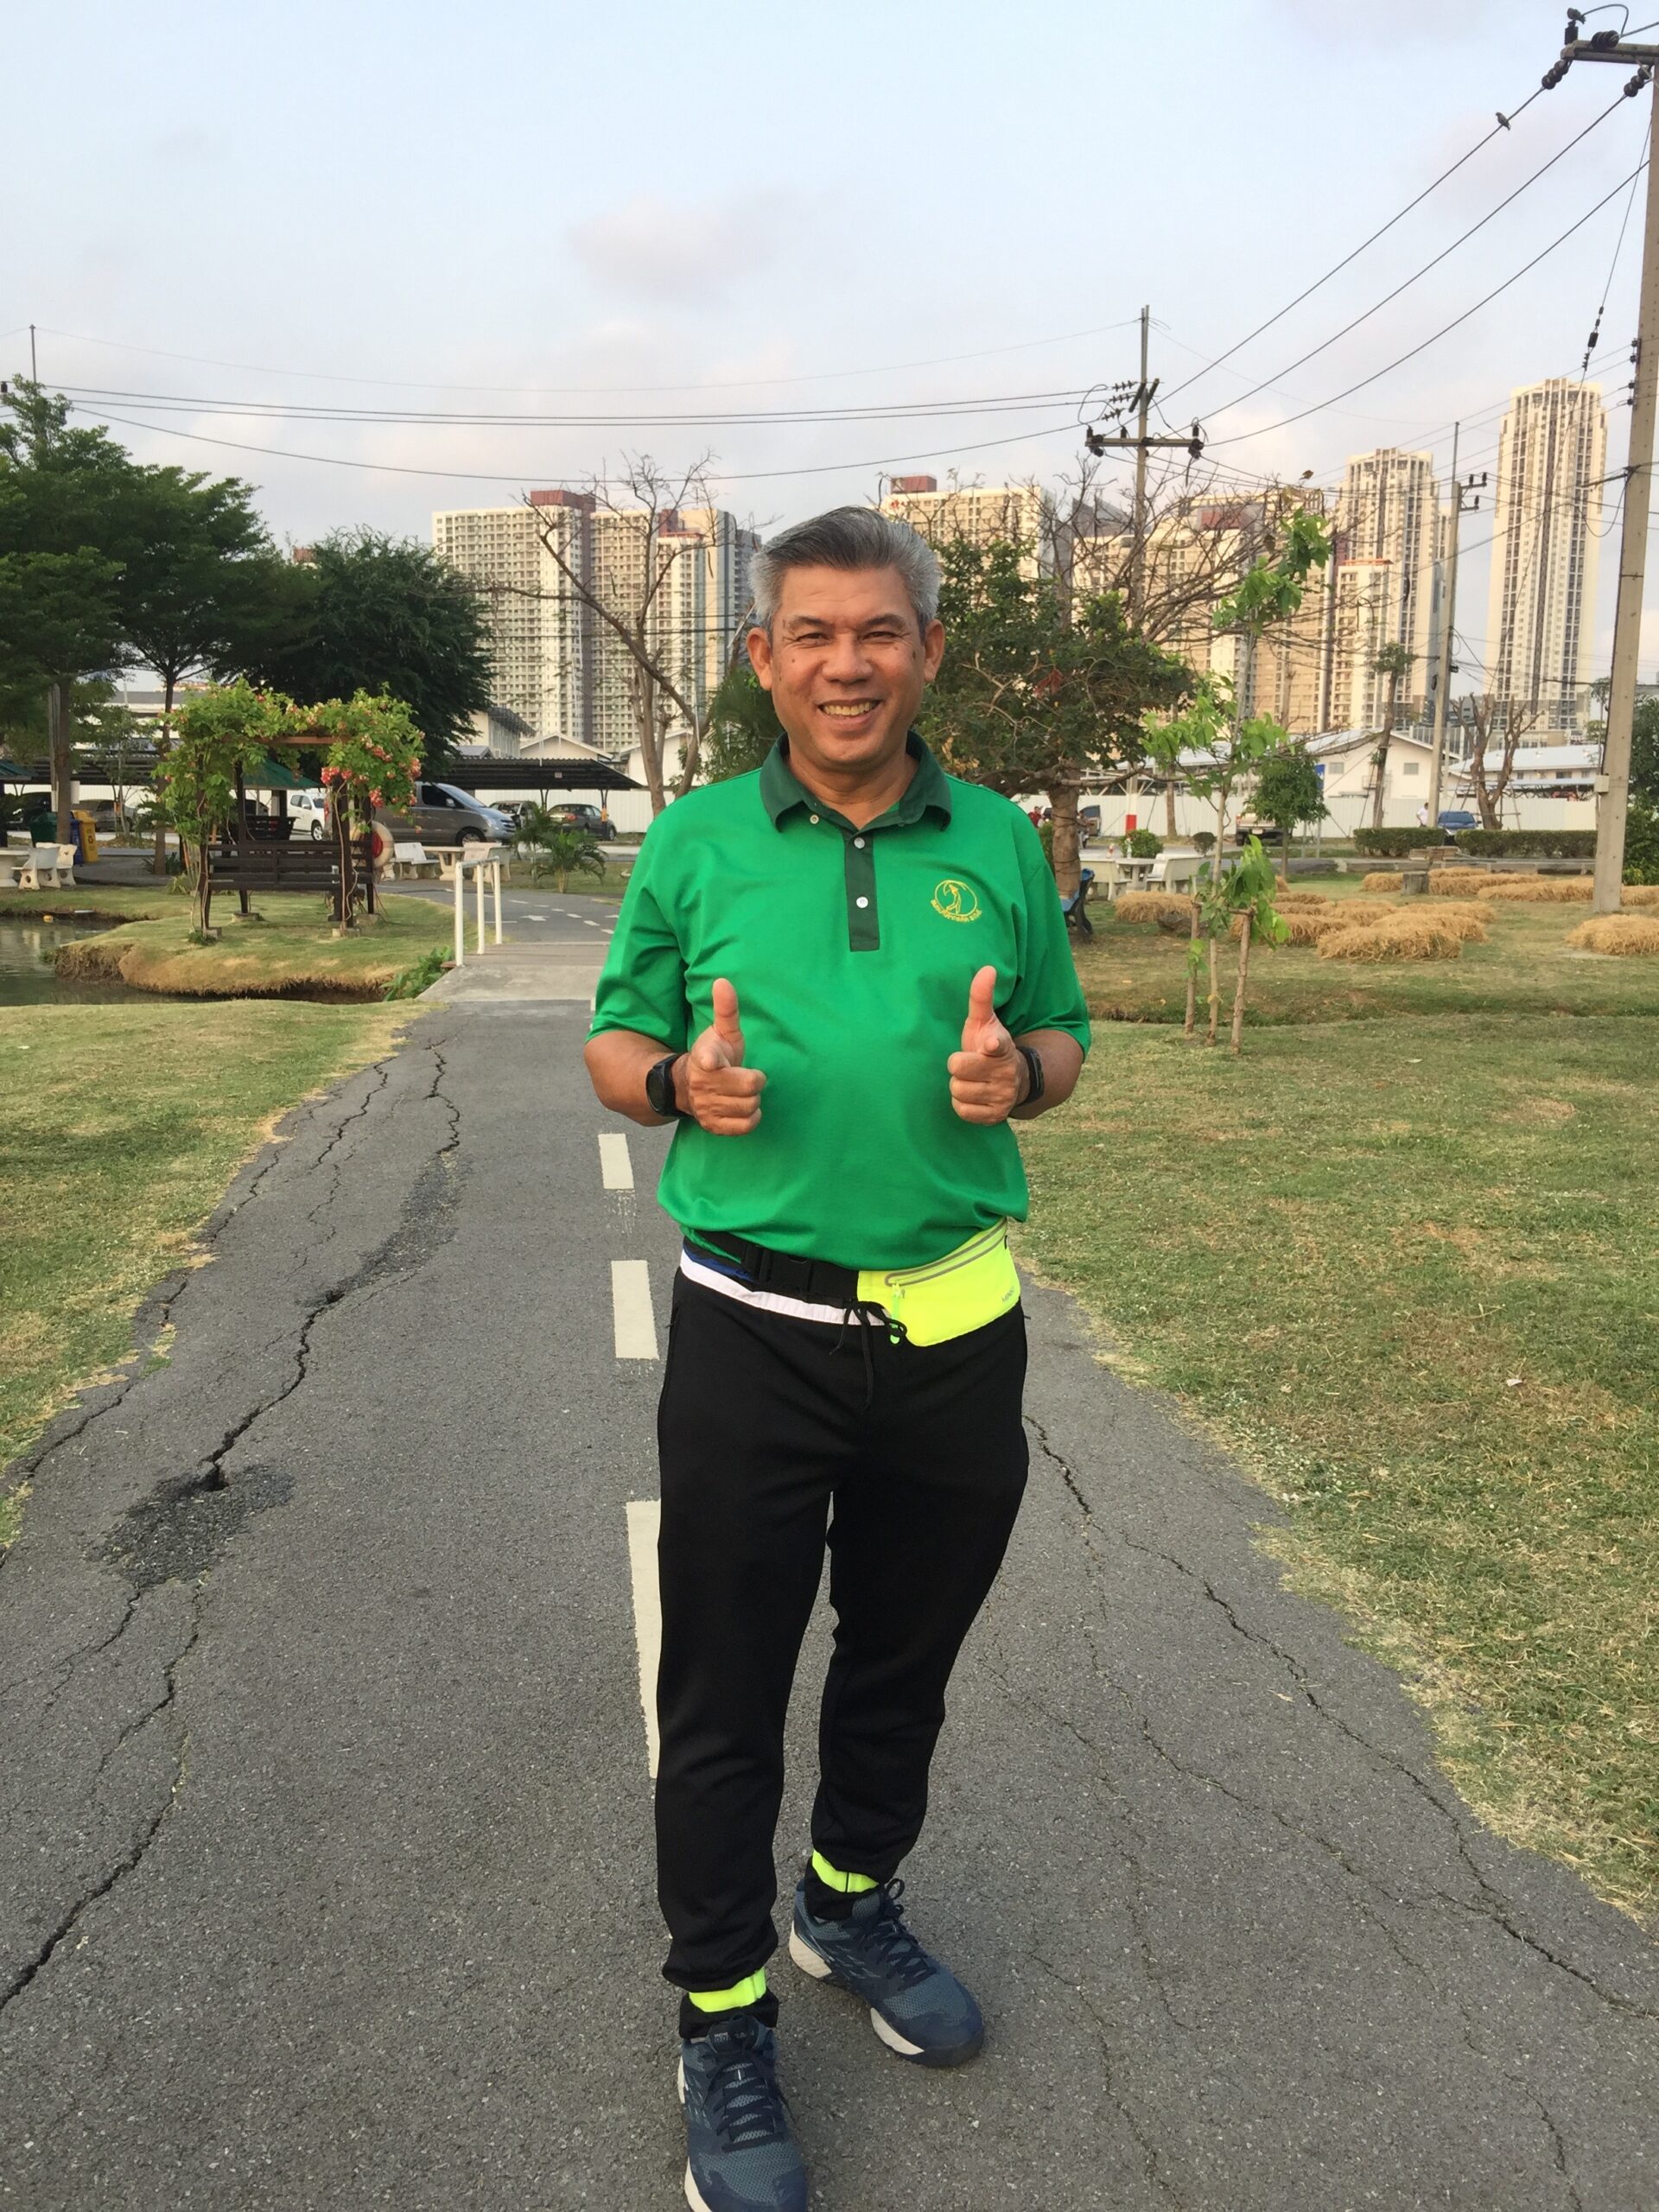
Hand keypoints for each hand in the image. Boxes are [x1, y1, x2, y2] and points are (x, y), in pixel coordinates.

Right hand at [679, 977, 766, 1135]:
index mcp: (704, 1058)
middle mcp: (702, 1084)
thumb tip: (723, 981)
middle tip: (748, 1077)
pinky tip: (744, 1107)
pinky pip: (744, 1126)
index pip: (706, 1060)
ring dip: (752, 1099)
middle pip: (748, 1087)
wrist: (689, 1087)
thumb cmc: (715, 1055)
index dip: (710, 1061)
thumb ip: (726, 1009)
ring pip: (749, 1107)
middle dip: (754, 1081)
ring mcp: (706, 1107)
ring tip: (743, 1092)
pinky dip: (751, 1118)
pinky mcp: (712, 1126)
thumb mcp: (721, 1032)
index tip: (710, 1063)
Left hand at [948, 965, 1024, 1124]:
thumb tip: (986, 968)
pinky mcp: (995, 1116)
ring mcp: (1002, 1096)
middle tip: (967, 1062)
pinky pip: (962, 1110)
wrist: (1013, 1081)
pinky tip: (972, 1095)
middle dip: (958, 1065)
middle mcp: (1006, 1072)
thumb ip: (981, 997)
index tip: (990, 1045)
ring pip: (958, 1091)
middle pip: (959, 1069)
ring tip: (971, 1079)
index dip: (992, 1045)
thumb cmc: (988, 1046)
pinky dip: (962, 1104)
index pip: (998, 1044)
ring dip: (959, 1085)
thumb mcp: (984, 1022)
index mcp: (1001, 1046)